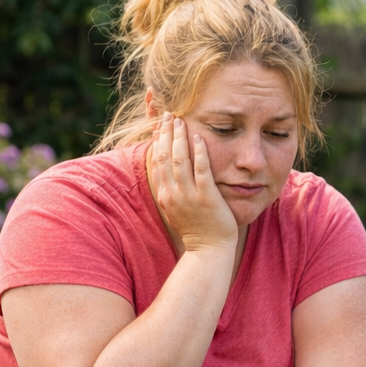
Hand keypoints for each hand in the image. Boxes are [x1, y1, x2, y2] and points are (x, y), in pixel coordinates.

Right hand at [149, 113, 237, 252]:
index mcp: (164, 195)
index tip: (160, 125)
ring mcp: (188, 196)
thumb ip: (173, 191)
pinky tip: (200, 138)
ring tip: (182, 121)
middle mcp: (172, 193)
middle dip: (166, 133)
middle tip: (169, 115)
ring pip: (180, 161)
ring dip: (179, 138)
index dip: (157, 141)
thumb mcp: (178, 209)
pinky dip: (199, 153)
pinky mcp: (206, 198)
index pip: (156, 161)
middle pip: (164, 157)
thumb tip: (170, 175)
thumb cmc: (198, 230)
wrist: (208, 251)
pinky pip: (201, 171)